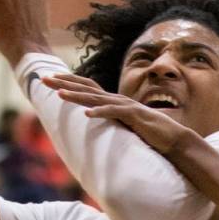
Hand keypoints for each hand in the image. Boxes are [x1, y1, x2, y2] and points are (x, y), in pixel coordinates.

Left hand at [44, 74, 194, 153]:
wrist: (173, 139)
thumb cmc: (150, 134)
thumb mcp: (125, 127)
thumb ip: (112, 122)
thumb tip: (97, 124)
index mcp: (115, 102)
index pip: (88, 87)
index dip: (70, 82)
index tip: (52, 80)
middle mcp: (118, 100)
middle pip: (87, 88)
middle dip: (65, 84)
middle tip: (44, 80)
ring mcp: (127, 106)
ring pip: (97, 98)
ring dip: (77, 96)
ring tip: (59, 94)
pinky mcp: (135, 116)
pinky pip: (115, 113)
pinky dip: (100, 112)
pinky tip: (87, 115)